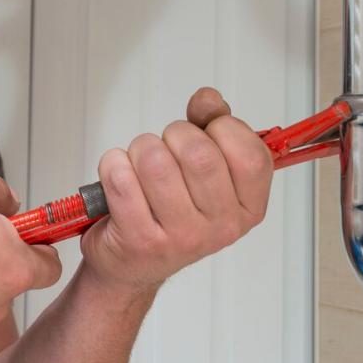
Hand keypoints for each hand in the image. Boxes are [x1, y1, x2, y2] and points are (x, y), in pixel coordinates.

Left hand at [79, 87, 273, 293]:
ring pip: (155, 160)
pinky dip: (113, 165)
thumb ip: (213, 126)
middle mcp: (221, 227)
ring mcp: (181, 237)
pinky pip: (120, 178)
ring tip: (140, 165)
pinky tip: (119, 179)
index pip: (250, 154)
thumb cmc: (171, 209)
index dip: (223, 129)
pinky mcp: (139, 241)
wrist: (133, 263)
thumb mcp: (205, 169)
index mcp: (247, 208)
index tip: (207, 133)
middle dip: (173, 134)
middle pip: (198, 152)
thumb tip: (208, 99)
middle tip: (166, 148)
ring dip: (140, 149)